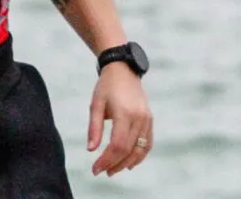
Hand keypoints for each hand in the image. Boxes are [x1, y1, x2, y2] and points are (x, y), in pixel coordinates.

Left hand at [87, 62, 152, 176]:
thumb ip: (94, 128)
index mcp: (125, 113)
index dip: (106, 160)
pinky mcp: (150, 120)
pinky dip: (140, 155)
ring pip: (140, 150)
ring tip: (113, 170)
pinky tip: (129, 163)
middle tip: (102, 172)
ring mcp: (147, 119)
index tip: (96, 169)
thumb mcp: (95, 105)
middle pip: (128, 150)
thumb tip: (90, 150)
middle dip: (115, 164)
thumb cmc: (106, 86)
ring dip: (127, 163)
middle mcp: (139, 118)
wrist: (124, 70)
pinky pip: (148, 143)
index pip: (117, 145)